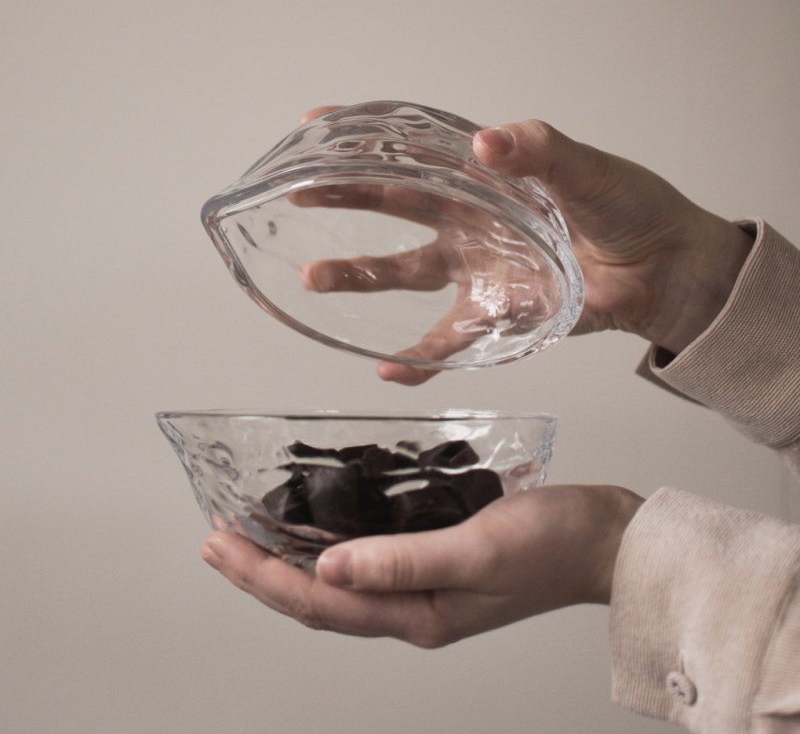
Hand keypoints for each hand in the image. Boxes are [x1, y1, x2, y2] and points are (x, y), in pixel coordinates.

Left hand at [200, 484, 642, 646]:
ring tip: (251, 532)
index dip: (264, 577)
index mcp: (418, 616)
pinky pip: (369, 559)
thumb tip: (329, 566)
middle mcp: (412, 608)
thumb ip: (403, 561)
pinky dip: (333, 542)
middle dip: (262, 571)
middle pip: (319, 596)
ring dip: (291, 557)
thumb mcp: (477, 550)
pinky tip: (320, 523)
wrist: (604, 539)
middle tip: (216, 539)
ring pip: (340, 579)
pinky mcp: (435, 560)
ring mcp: (424, 587)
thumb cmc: (553, 545)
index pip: (321, 602)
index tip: (221, 546)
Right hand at [294, 109, 752, 383]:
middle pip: (395, 204)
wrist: (664, 268)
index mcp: (486, 176)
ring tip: (313, 278)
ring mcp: (477, 268)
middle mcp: (471, 220)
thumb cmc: (630, 207)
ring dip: (359, 276)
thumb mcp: (586, 170)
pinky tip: (387, 371)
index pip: (416, 148)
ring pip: (405, 273)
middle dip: (344, 196)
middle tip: (296, 193)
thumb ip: (540, 152)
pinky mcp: (495, 313)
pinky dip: (419, 360)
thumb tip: (488, 142)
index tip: (317, 124)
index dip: (367, 135)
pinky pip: (447, 340)